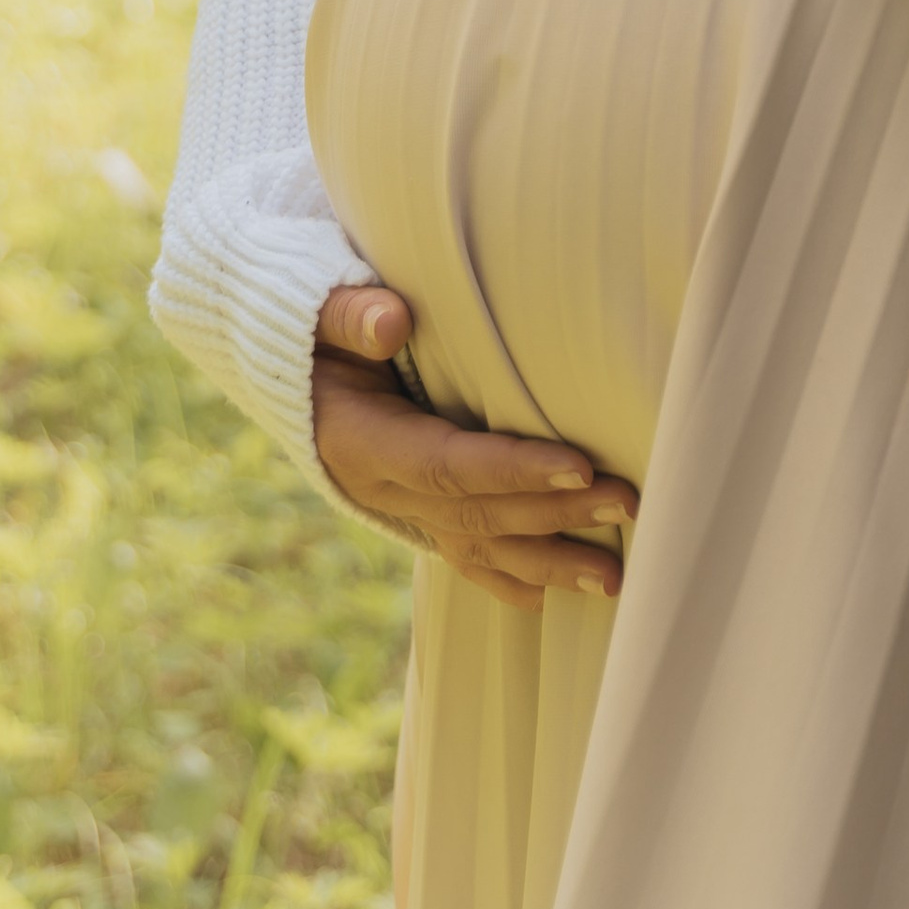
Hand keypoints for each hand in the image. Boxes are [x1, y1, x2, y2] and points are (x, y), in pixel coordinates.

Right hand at [311, 283, 638, 607]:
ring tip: (612, 576)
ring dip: (546, 563)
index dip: (513, 470)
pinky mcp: (413, 514)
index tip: (580, 466)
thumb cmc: (312, 330)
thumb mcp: (317, 312)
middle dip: (553, 512)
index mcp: (359, 442)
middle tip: (624, 502)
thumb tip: (392, 323)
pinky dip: (509, 579)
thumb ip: (349, 314)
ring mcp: (397, 510)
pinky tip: (552, 596)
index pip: (446, 466)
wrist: (284, 370)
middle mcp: (380, 489)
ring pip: (478, 549)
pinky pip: (462, 557)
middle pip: (476, 513)